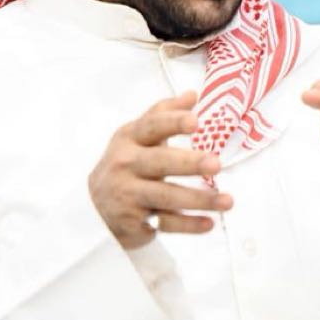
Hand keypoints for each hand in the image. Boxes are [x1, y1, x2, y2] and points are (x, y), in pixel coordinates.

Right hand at [89, 91, 233, 249]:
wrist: (92, 209)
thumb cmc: (126, 164)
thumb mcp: (137, 136)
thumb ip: (163, 114)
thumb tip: (192, 94)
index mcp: (129, 138)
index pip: (151, 126)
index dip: (173, 122)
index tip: (196, 121)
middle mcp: (126, 164)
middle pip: (160, 162)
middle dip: (189, 163)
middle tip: (216, 164)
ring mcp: (128, 194)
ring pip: (166, 196)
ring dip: (199, 199)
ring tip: (227, 201)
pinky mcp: (133, 221)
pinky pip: (166, 223)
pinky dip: (188, 225)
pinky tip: (209, 224)